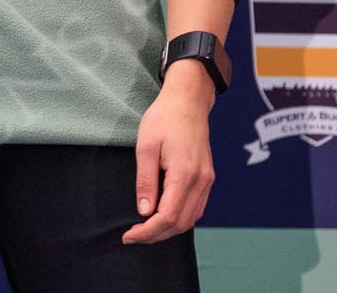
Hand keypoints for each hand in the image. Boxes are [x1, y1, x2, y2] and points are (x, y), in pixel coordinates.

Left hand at [123, 65, 215, 243]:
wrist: (188, 101)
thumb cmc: (164, 118)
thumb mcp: (145, 146)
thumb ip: (146, 181)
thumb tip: (144, 211)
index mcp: (185, 174)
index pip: (168, 217)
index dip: (148, 231)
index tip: (129, 236)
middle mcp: (201, 181)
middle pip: (181, 223)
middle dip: (156, 234)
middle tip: (133, 234)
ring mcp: (207, 180)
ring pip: (191, 219)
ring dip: (169, 229)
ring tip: (145, 228)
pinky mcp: (207, 178)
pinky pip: (197, 208)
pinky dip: (180, 218)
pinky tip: (162, 214)